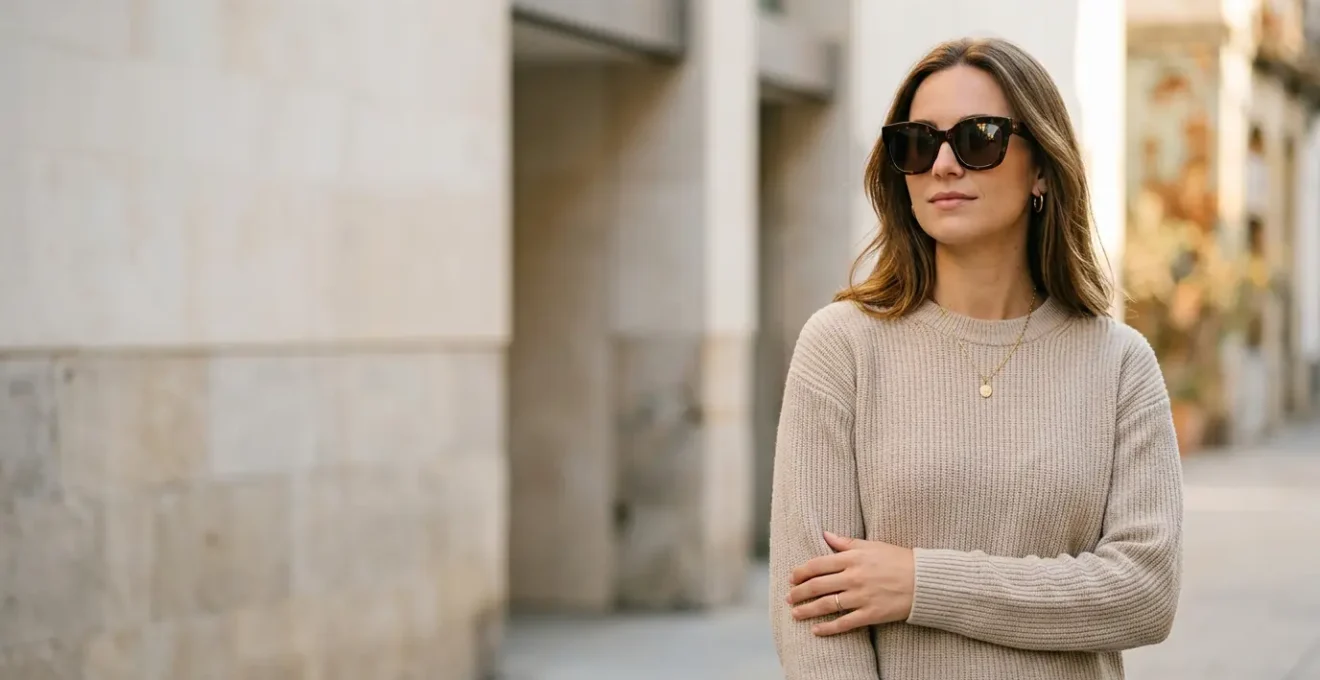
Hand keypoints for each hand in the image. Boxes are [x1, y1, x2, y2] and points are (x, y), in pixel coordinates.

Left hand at [786, 531, 915, 635]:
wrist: (924, 580)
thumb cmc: (898, 559)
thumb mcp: (872, 545)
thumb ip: (846, 542)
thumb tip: (825, 534)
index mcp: (853, 558)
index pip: (818, 564)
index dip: (801, 572)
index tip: (791, 577)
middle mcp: (854, 577)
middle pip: (817, 586)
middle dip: (799, 592)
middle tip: (789, 597)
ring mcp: (861, 596)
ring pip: (826, 605)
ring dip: (807, 610)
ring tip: (795, 613)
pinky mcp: (871, 614)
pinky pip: (844, 623)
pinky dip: (828, 628)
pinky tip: (816, 631)